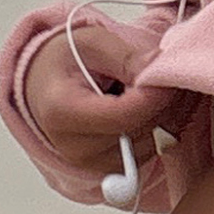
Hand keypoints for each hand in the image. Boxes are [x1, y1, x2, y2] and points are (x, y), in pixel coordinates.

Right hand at [21, 20, 173, 168]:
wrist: (44, 85)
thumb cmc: (65, 61)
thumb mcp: (92, 42)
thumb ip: (127, 57)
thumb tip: (161, 70)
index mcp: (62, 113)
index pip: (124, 115)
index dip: (155, 95)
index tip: (169, 72)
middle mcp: (74, 148)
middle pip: (141, 132)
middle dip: (164, 102)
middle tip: (167, 74)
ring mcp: (92, 165)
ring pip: (152, 145)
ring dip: (166, 116)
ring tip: (154, 87)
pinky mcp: (109, 171)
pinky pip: (151, 153)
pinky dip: (159, 129)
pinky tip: (149, 106)